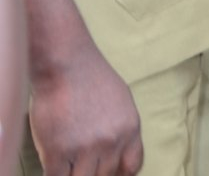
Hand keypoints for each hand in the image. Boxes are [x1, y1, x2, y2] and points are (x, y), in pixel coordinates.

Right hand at [29, 45, 142, 175]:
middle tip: (82, 165)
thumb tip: (114, 150)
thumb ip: (120, 128)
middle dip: (94, 173)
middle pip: (105, 175)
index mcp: (130, 129)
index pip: (132, 166)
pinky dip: (55, 175)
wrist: (66, 66)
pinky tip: (53, 166)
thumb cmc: (90, 78)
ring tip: (68, 166)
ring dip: (74, 175)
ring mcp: (85, 148)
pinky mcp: (58, 152)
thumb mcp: (121, 102)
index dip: (119, 174)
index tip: (109, 173)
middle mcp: (112, 141)